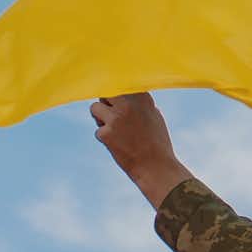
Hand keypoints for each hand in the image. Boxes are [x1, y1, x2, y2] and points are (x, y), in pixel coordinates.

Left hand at [92, 93, 191, 208]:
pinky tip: (118, 146)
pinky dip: (105, 139)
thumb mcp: (154, 116)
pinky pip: (98, 131)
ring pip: (94, 108)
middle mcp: (128, 104)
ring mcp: (116, 118)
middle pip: (105, 93)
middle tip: (112, 116)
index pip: (120, 84)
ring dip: (100, 119)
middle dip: (106, 103)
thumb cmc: (157, 143)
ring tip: (114, 132)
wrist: (156, 167)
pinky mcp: (106, 133)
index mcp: (142, 97)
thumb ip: (139, 103)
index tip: (116, 101)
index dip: (116, 94)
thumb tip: (123, 94)